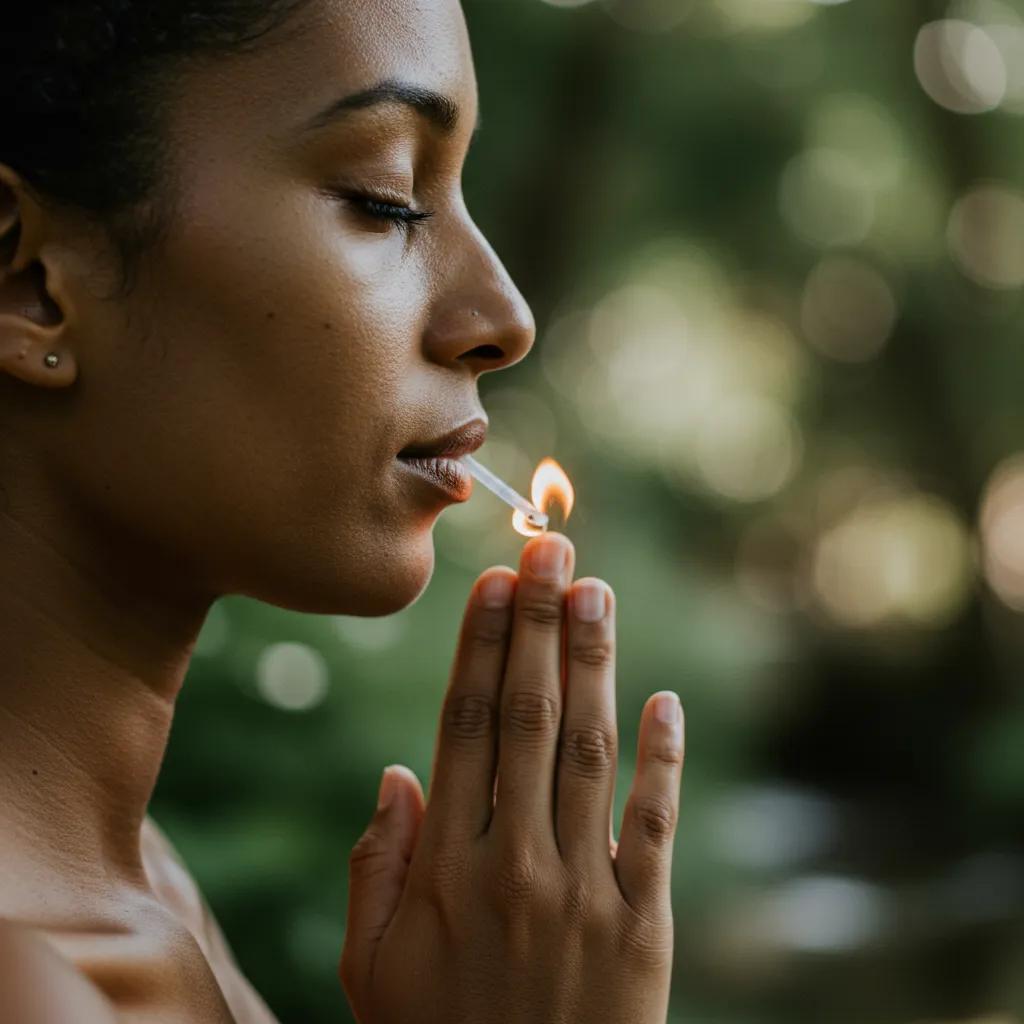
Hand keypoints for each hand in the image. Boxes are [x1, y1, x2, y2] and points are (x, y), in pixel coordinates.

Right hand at [339, 533, 684, 1023]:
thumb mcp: (372, 967)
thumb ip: (378, 866)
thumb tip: (397, 773)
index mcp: (445, 867)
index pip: (463, 727)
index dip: (479, 647)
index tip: (494, 584)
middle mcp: (515, 864)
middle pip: (527, 718)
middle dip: (538, 627)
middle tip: (551, 551)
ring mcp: (583, 893)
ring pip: (589, 753)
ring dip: (595, 666)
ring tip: (596, 593)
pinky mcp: (642, 928)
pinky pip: (654, 828)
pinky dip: (663, 760)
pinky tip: (664, 700)